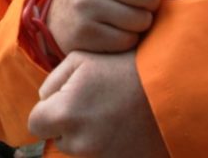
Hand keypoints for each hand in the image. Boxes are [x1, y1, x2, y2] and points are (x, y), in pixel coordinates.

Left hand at [28, 50, 168, 157]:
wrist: (172, 86)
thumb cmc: (123, 67)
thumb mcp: (80, 60)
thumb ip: (52, 82)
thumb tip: (44, 101)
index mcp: (65, 114)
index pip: (35, 124)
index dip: (48, 110)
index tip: (67, 99)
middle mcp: (80, 143)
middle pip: (59, 139)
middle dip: (69, 123)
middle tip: (95, 103)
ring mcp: (102, 157)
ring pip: (80, 149)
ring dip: (88, 135)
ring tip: (111, 112)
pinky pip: (102, 156)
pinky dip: (108, 145)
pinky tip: (122, 126)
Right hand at [47, 0, 168, 53]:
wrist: (57, 18)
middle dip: (151, 4)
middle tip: (137, 5)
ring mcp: (84, 4)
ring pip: (141, 20)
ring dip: (139, 25)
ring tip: (123, 19)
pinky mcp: (84, 32)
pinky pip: (127, 41)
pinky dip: (126, 41)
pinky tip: (113, 33)